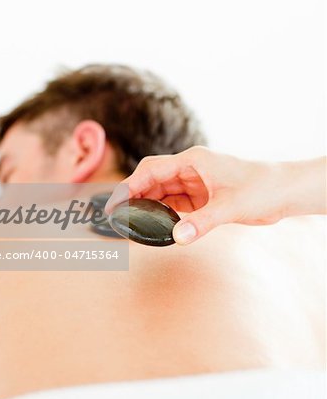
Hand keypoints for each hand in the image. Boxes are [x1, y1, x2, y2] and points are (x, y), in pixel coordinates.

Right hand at [105, 146, 325, 243]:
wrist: (283, 191)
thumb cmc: (261, 188)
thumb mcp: (230, 205)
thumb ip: (202, 222)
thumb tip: (177, 237)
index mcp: (192, 161)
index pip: (151, 170)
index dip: (130, 185)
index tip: (115, 203)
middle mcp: (189, 169)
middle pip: (151, 180)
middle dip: (133, 196)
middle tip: (118, 216)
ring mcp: (194, 183)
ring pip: (160, 192)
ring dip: (146, 206)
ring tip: (131, 222)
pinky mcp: (200, 196)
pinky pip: (173, 204)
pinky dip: (162, 213)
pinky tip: (154, 224)